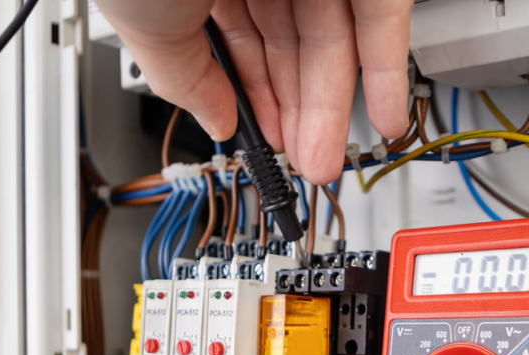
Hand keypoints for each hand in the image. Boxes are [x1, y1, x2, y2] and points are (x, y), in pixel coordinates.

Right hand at [95, 0, 412, 184]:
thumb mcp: (144, 22)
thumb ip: (182, 78)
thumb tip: (213, 120)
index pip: (238, 43)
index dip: (254, 98)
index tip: (267, 141)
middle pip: (289, 47)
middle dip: (298, 114)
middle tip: (305, 164)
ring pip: (332, 36)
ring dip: (335, 104)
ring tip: (332, 159)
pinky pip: (378, 12)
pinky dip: (384, 66)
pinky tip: (383, 114)